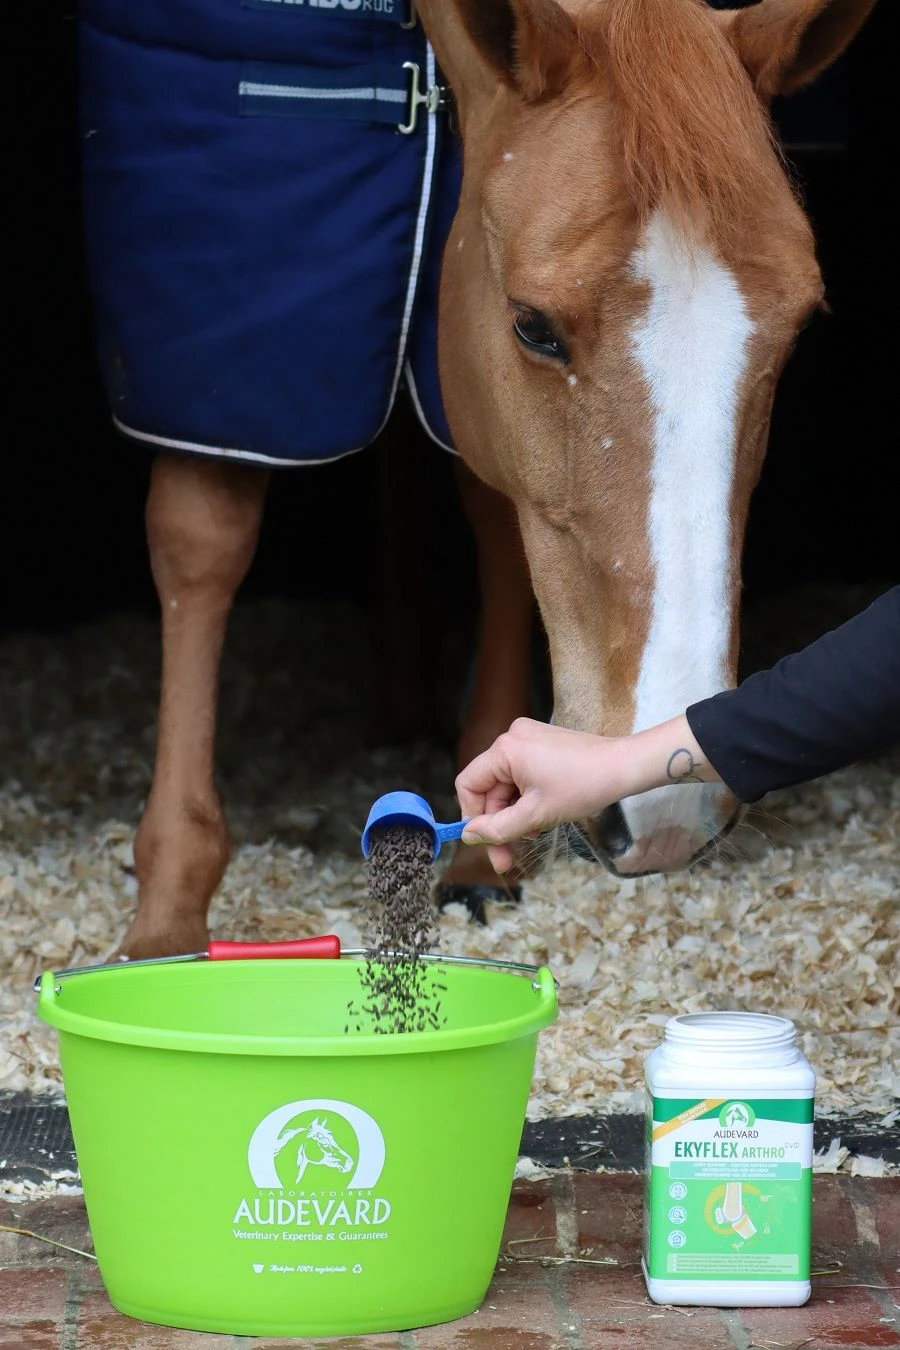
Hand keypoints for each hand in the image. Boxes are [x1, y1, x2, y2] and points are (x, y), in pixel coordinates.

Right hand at [455, 718, 629, 872]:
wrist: (624, 767)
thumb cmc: (583, 787)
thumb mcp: (536, 816)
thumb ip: (497, 828)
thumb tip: (468, 835)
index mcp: (505, 749)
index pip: (468, 784)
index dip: (472, 816)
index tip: (486, 842)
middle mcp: (512, 737)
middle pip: (489, 788)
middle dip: (499, 822)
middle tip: (506, 858)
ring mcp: (528, 738)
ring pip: (506, 785)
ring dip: (515, 813)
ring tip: (536, 833)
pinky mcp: (542, 744)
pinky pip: (522, 775)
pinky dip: (527, 799)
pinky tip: (543, 816)